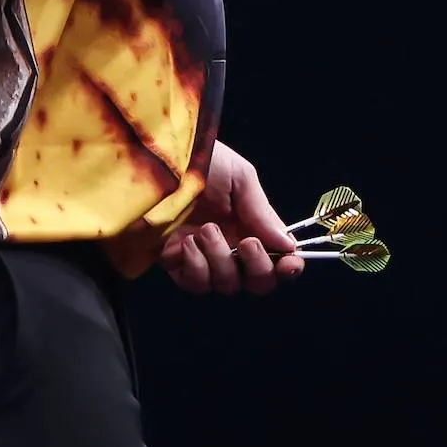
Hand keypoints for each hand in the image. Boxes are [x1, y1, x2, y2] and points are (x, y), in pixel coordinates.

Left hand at [162, 139, 304, 294]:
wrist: (156, 163)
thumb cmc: (203, 162)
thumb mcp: (241, 178)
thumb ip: (263, 214)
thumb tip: (289, 245)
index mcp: (252, 225)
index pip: (278, 257)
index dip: (288, 267)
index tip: (290, 264)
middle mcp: (232, 246)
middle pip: (257, 281)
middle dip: (257, 267)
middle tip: (247, 243)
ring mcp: (204, 257)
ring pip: (227, 284)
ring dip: (221, 259)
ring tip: (207, 230)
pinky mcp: (176, 264)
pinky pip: (195, 283)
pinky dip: (196, 266)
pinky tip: (187, 242)